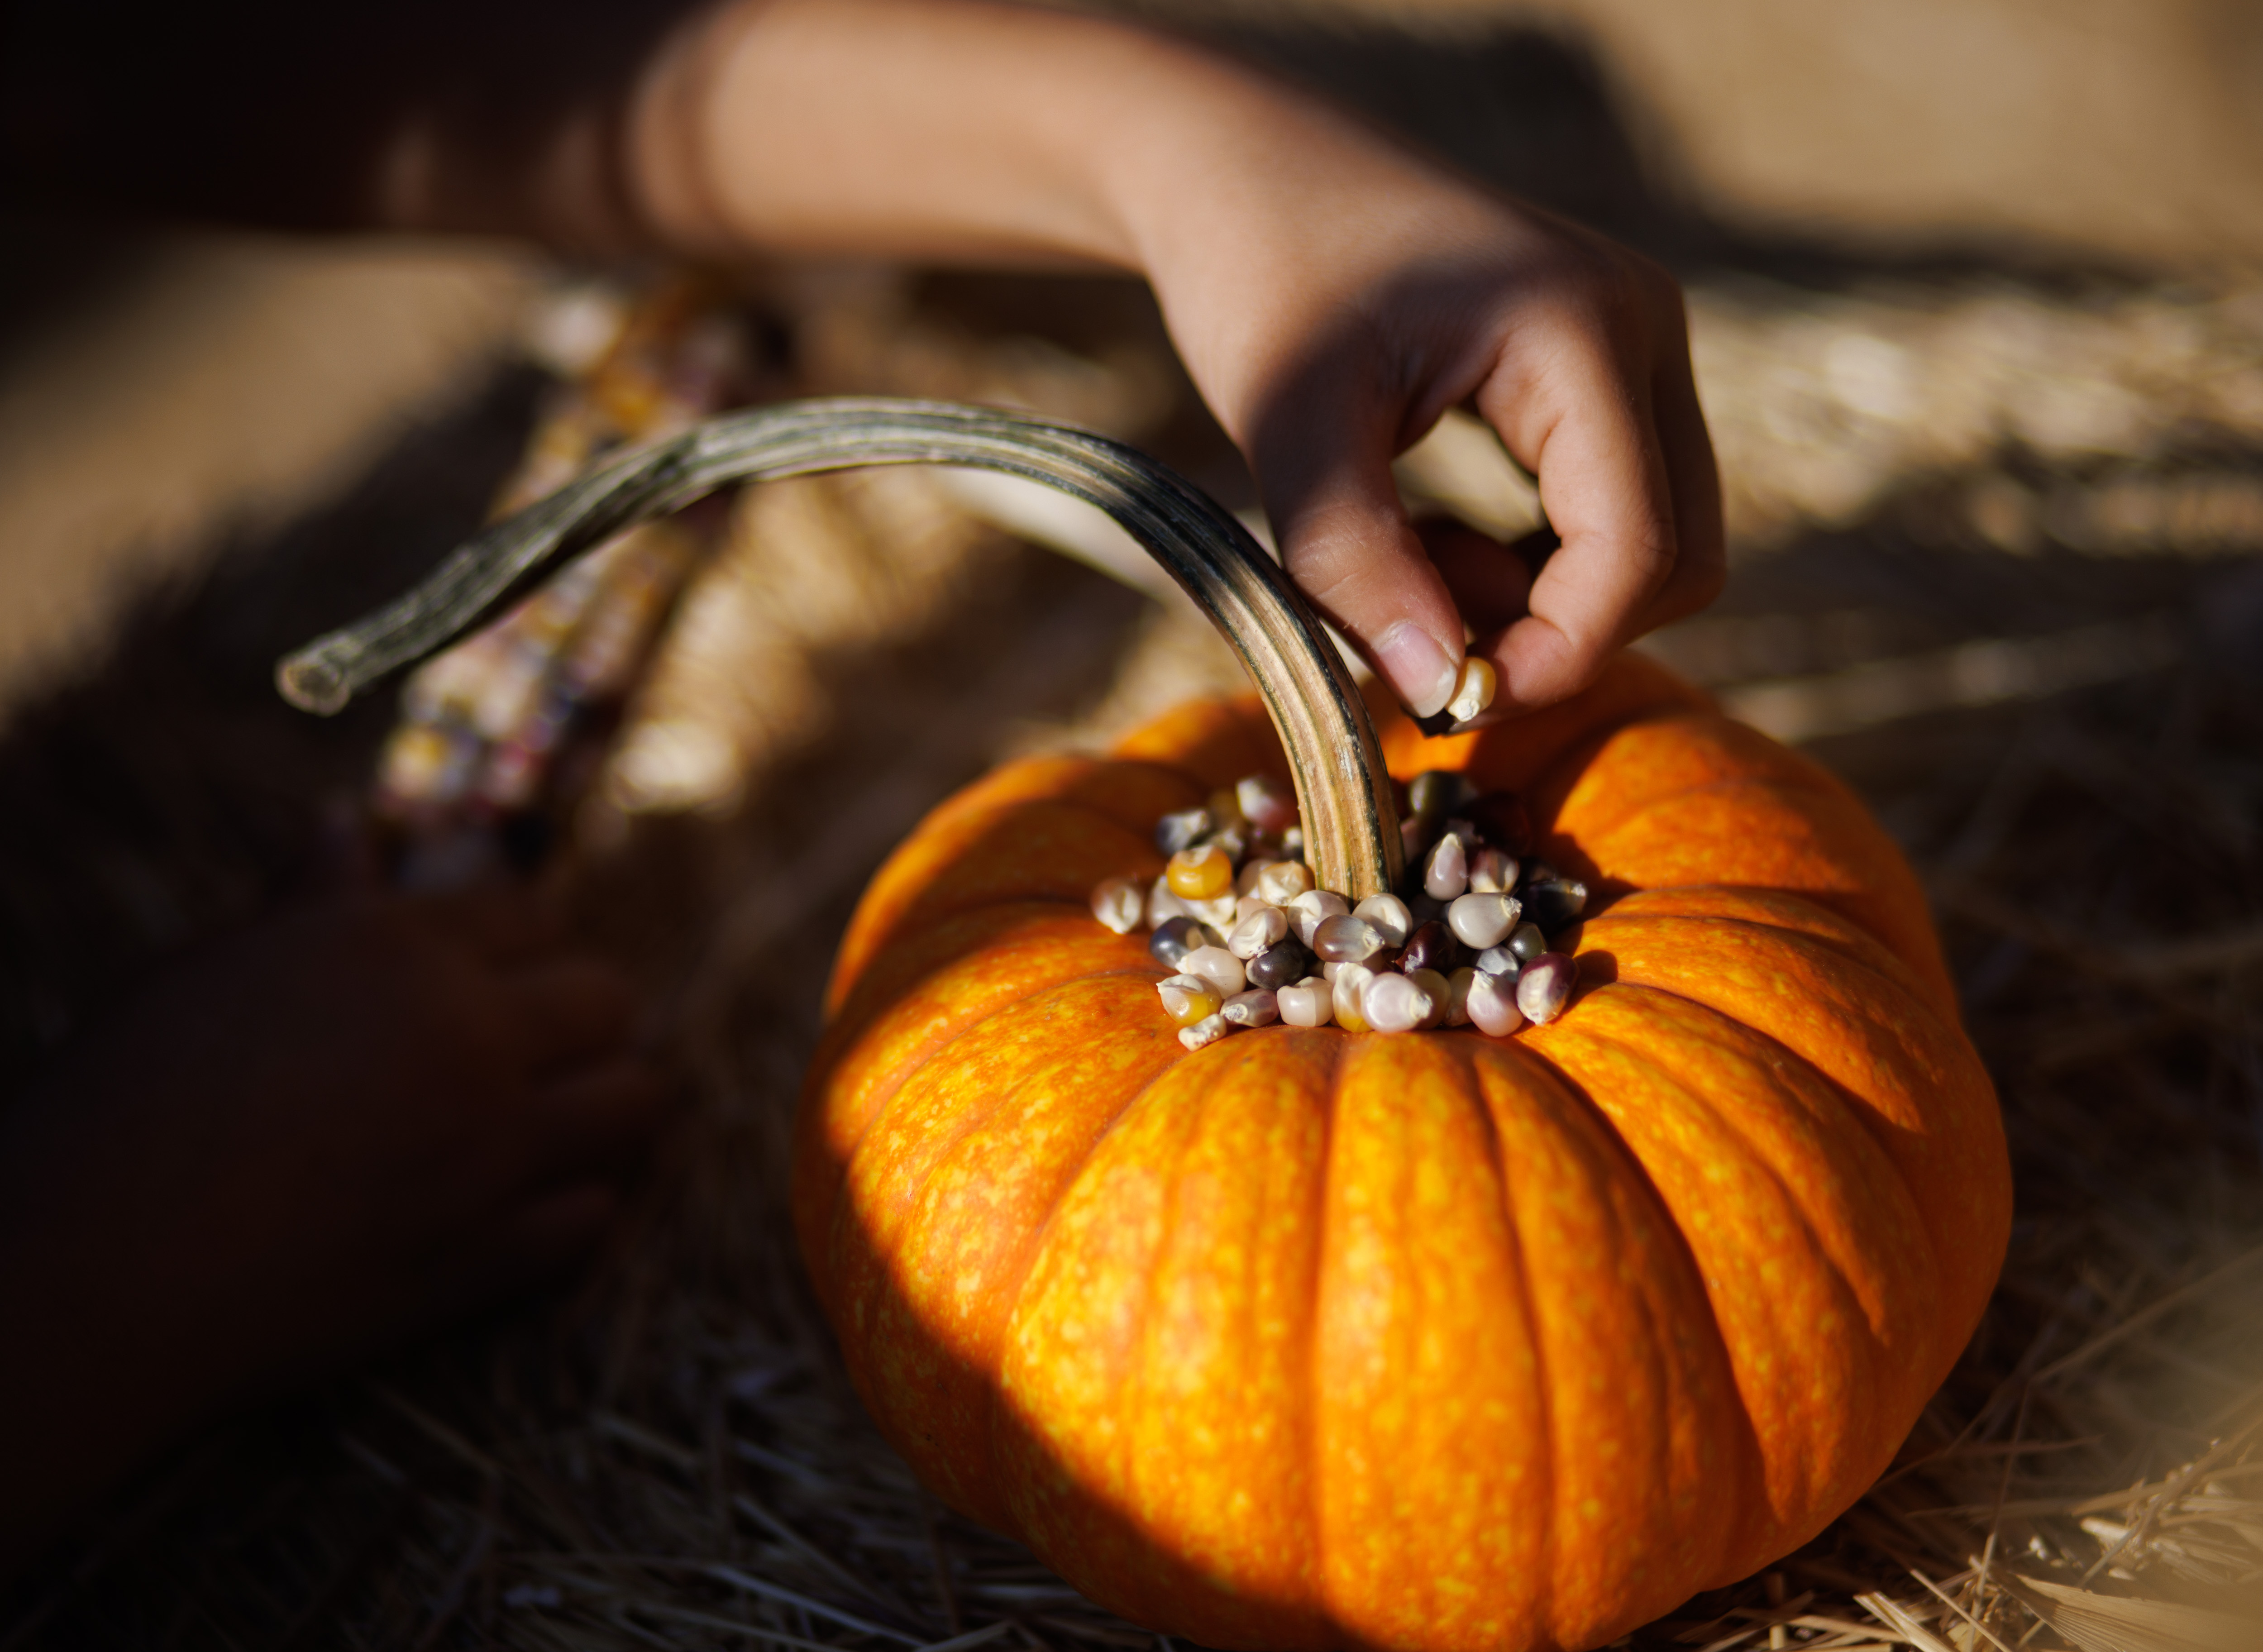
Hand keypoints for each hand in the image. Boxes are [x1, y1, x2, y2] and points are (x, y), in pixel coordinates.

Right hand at [0, 886, 669, 1563]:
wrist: (93, 1272)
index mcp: (395, 950)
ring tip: (565, 1116)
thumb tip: (342, 823)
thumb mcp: (204, 975)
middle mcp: (467, 1038)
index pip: (529, 915)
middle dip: (584, 1015)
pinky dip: (575, 1209)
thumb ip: (303, 904)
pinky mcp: (489, 1257)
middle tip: (543, 1045)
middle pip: (607, 1000)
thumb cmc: (120, 1106)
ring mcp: (492, 1151)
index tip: (503, 969)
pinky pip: (593, 1218)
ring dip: (612, 1103)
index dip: (519, 943)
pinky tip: (533, 1208)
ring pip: (636, 1104)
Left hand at [631, 0, 1721, 721]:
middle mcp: (1643, 328)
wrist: (1247, 171)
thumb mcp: (1289, 427)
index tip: (1450, 703)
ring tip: (1406, 558)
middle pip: (1674, 558)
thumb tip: (1440, 699)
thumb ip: (1359, 566)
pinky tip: (1428, 530)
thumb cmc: (1258, 273)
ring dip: (1538, 598)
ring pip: (1651, 544)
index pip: (1636, 548)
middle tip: (1417, 633)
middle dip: (1557, 631)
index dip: (1557, 654)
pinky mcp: (1603, 373)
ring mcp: (1636, 345)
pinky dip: (1531, 560)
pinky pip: (1611, 510)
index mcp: (1584, 328)